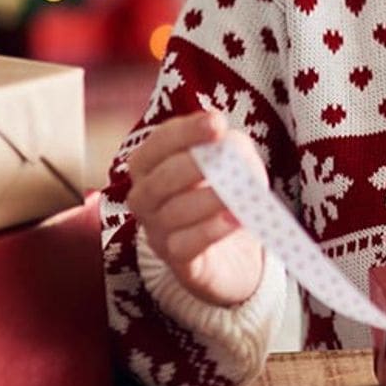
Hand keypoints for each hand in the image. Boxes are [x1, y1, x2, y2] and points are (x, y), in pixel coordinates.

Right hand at [125, 111, 267, 307]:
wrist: (230, 252)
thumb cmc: (220, 194)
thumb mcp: (229, 163)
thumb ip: (230, 148)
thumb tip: (232, 144)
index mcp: (149, 165)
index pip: (159, 143)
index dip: (187, 131)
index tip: (218, 123)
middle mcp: (144, 198)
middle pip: (161, 179)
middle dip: (195, 165)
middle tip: (228, 160)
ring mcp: (156, 232)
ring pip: (174, 212)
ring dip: (210, 199)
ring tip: (240, 193)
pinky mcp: (177, 262)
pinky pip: (186, 244)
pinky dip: (213, 229)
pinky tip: (237, 218)